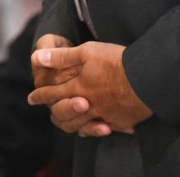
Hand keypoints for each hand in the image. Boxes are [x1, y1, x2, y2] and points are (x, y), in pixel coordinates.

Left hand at [29, 41, 151, 135]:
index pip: (54, 94)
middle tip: (49, 114)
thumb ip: (61, 57)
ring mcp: (106, 115)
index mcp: (78, 88)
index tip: (31, 98)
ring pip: (85, 126)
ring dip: (75, 124)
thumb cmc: (116, 61)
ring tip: (71, 123)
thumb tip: (37, 57)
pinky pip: (107, 128)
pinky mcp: (122, 120)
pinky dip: (100, 128)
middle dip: (56, 113)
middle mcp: (90, 105)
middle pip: (67, 115)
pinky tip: (101, 127)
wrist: (148, 77)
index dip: (41, 96)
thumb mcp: (86, 52)